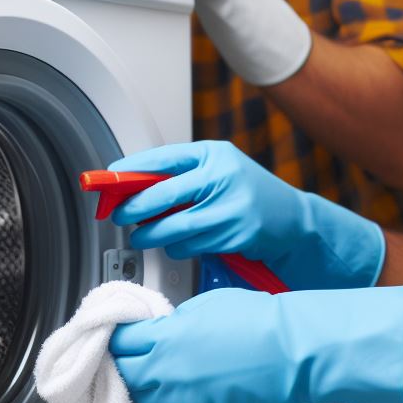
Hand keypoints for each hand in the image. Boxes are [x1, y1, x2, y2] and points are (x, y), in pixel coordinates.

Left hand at [108, 140, 384, 290]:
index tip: (109, 177)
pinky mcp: (236, 233)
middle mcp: (223, 175)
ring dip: (152, 234)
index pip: (164, 158)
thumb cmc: (250, 197)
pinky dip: (177, 248)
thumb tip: (134, 189)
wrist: (294, 222)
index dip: (132, 168)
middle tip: (118, 213)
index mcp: (216, 154)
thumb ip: (184, 177)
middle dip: (132, 206)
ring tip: (145, 235)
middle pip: (162, 192)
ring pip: (173, 225)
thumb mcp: (220, 174)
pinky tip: (179, 244)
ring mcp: (231, 205)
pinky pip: (190, 245)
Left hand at [109, 284, 402, 402]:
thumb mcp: (203, 305)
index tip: (119, 333)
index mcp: (165, 340)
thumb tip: (155, 332)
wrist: (290, 351)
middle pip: (124, 374)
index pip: (120, 341)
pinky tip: (185, 389)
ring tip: (161, 373)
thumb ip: (170, 323)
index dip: (118, 335)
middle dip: (125, 363)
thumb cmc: (255, 320)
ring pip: (144, 401)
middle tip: (133, 355)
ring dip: (146, 386)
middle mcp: (167, 376)